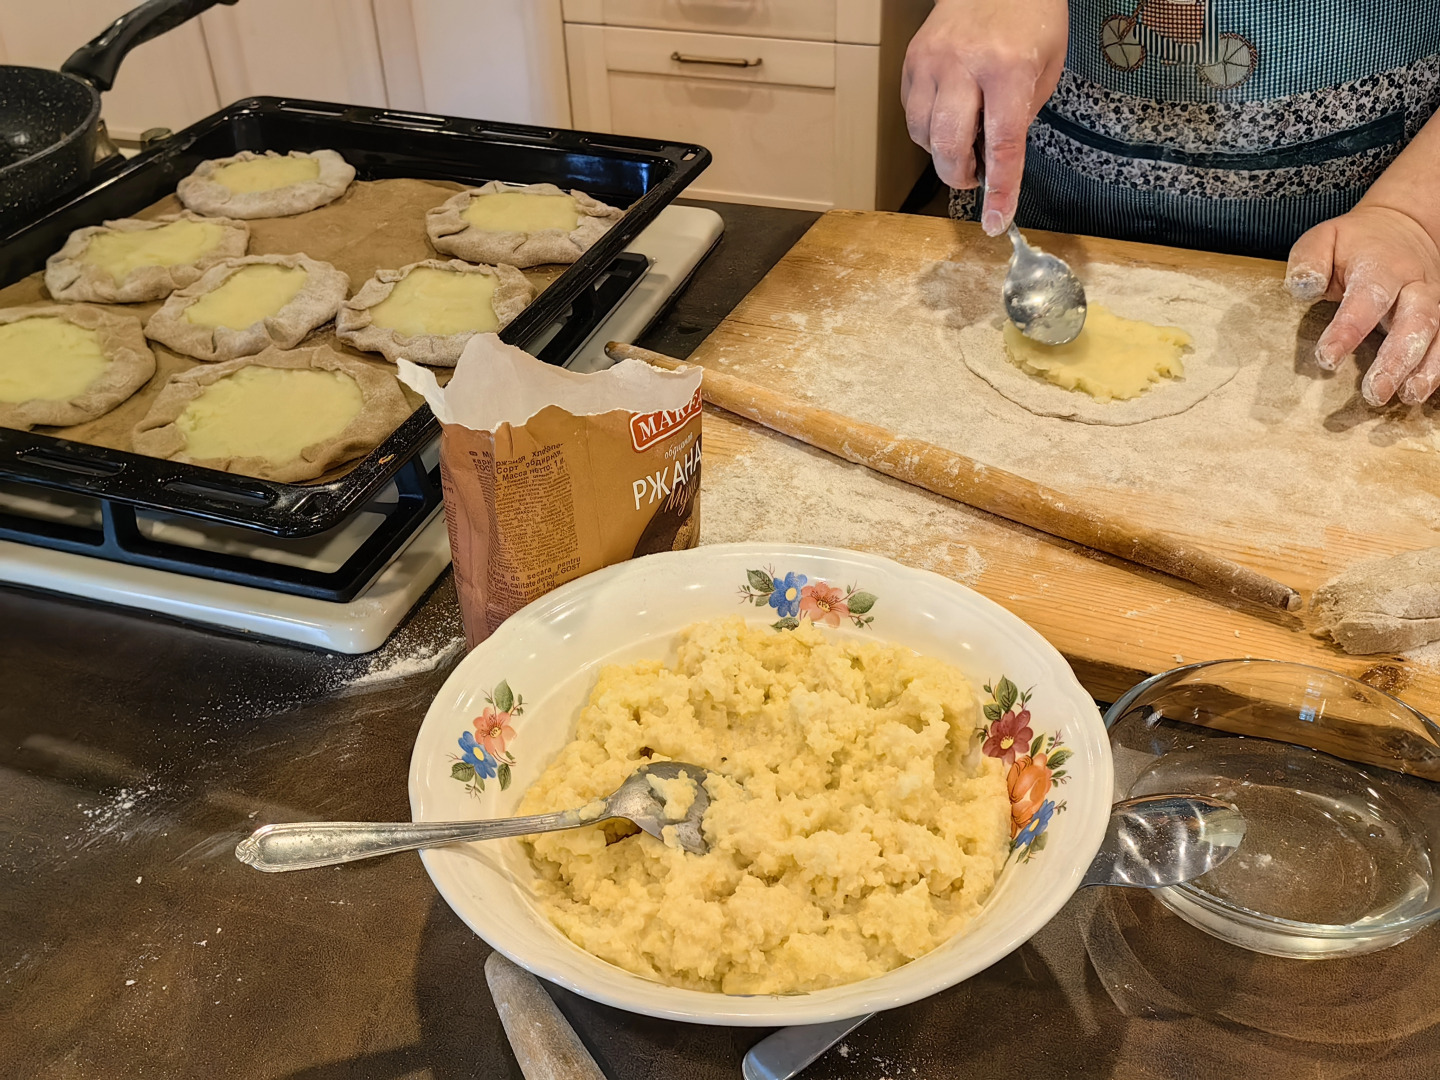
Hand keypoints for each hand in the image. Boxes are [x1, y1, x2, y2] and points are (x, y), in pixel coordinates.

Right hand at [901, 0, 1067, 234]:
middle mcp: (963, 64)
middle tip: (973, 177)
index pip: (1001, 144)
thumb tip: (995, 162)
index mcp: (1008, 67)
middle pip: (947, 144)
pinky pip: (911, 112)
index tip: (996, 221)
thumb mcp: (1046, 68)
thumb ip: (1021, 116)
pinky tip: (948, 116)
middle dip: (959, 174)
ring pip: (922, 133)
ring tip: (962, 142)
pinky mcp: (912, 60)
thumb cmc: (1030, 18)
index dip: (1000, 190)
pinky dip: (928, 127)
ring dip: (941, 152)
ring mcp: (931, 61)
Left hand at [1286, 205, 1439, 405]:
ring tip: (1409, 396)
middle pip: (1416, 320)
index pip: (1367, 298)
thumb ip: (1309, 261)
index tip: (1327, 359)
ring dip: (1428, 368)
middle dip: (1397, 359)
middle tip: (1374, 392)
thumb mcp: (1324, 240)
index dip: (1348, 330)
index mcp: (1382, 265)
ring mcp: (1434, 301)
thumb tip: (1303, 287)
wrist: (1403, 227)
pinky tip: (1426, 392)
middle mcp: (1415, 285)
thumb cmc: (1354, 243)